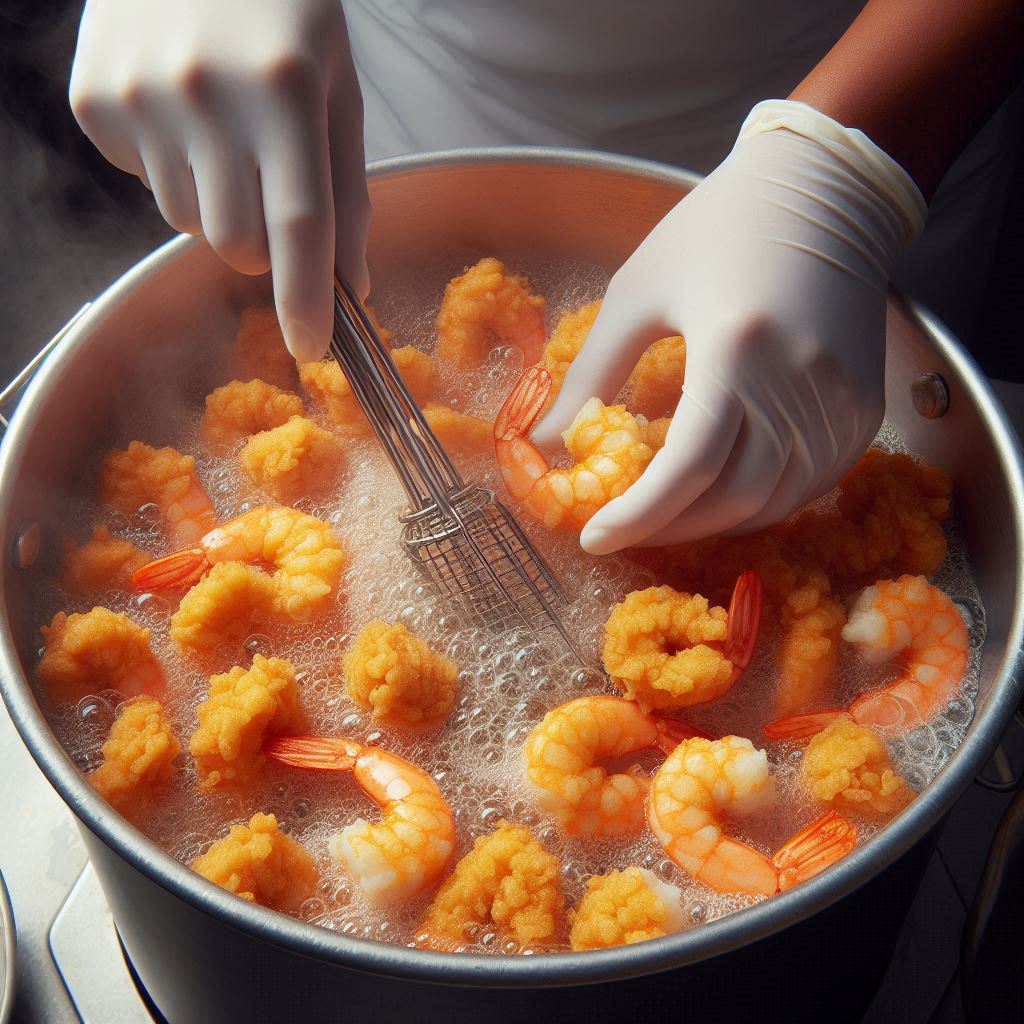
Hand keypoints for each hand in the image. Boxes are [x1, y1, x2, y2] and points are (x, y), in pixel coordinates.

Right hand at [69, 0, 368, 361]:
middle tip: (267, 184)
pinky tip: (178, 108)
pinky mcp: (92, 103)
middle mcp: (205, 96)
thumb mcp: (336, 88)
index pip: (300, 227)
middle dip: (263, 245)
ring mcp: (139, 98)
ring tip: (220, 130)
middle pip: (238, 245)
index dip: (307, 299)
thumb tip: (351, 285)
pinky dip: (170, 168)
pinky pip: (144, 185)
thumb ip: (347, 191)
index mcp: (284, 90)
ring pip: (188, 225)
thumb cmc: (282, 11)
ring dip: (215, 204)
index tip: (311, 348)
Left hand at [531, 100, 925, 554]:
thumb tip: (546, 442)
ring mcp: (840, 403)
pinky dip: (761, 504)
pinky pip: (810, 486)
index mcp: (735, 347)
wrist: (825, 192)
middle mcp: (798, 384)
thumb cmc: (717, 229)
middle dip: (669, 528)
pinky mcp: (864, 412)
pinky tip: (722, 495)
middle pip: (731, 498)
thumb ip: (590, 372)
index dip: (638, 516)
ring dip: (713, 524)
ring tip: (665, 517)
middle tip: (624, 529)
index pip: (688, 467)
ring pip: (773, 504)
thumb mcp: (637, 291)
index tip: (594, 539)